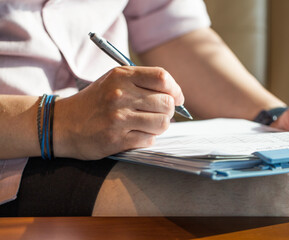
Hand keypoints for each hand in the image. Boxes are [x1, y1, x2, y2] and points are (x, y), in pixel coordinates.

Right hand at [54, 66, 183, 159]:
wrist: (62, 124)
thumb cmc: (95, 102)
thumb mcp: (114, 81)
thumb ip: (142, 83)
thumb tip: (175, 97)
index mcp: (121, 76)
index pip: (163, 78)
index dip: (175, 90)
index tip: (176, 98)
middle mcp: (120, 95)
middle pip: (166, 103)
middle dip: (169, 111)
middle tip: (158, 114)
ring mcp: (118, 118)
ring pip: (162, 123)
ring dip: (160, 127)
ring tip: (148, 125)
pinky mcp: (116, 139)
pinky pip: (149, 140)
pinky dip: (148, 139)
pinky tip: (136, 135)